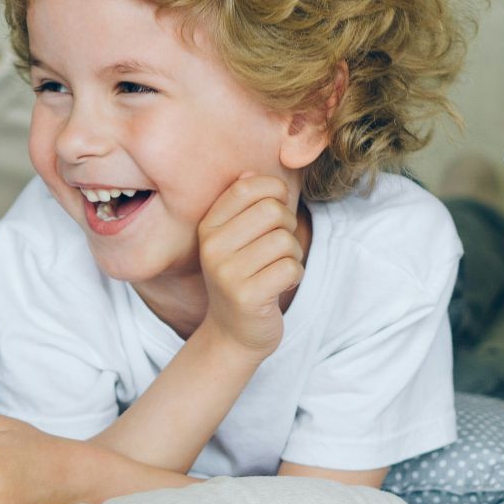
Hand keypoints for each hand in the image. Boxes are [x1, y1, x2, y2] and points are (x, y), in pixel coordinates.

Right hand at [196, 173, 303, 356]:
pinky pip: (291, 269)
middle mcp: (212, 247)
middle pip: (272, 211)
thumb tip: (252, 172)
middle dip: (288, 226)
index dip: (274, 191)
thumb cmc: (243, 277)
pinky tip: (279, 285)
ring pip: (285, 241)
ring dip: (293, 255)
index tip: (276, 210)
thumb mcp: (236, 238)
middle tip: (279, 246)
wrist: (234, 331)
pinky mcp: (246, 296)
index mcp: (208, 227)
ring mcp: (226, 273)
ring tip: (277, 268)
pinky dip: (294, 276)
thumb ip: (244, 205)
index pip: (248, 187)